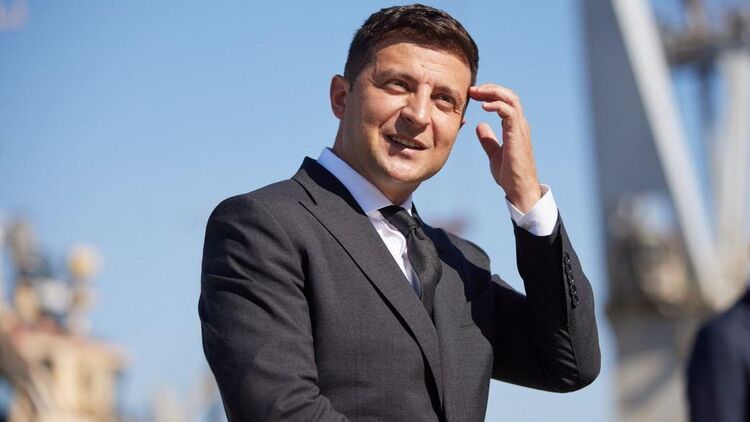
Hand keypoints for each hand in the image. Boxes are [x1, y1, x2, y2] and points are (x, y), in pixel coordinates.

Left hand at [469, 84, 541, 212]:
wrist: (520, 189)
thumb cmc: (510, 174)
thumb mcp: (494, 153)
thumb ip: (488, 139)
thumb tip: (480, 126)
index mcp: (514, 127)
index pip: (505, 101)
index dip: (490, 94)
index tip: (473, 95)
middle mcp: (519, 124)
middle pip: (509, 95)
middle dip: (490, 89)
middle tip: (472, 90)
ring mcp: (520, 129)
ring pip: (511, 99)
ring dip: (493, 92)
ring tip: (477, 93)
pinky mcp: (518, 135)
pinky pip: (510, 112)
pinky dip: (497, 105)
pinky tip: (484, 106)